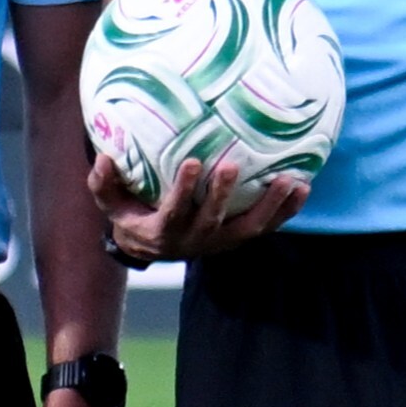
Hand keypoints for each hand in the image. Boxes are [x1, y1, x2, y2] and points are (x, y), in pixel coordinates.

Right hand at [89, 153, 306, 263]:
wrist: (154, 248)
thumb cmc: (133, 215)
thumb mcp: (111, 204)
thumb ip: (104, 184)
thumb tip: (102, 158)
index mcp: (164, 231)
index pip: (174, 211)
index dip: (184, 189)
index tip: (193, 162)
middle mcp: (195, 240)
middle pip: (213, 221)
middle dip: (224, 195)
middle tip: (235, 166)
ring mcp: (221, 241)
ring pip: (249, 229)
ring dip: (272, 207)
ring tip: (291, 181)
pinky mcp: (238, 238)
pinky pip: (267, 227)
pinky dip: (286, 211)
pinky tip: (303, 188)